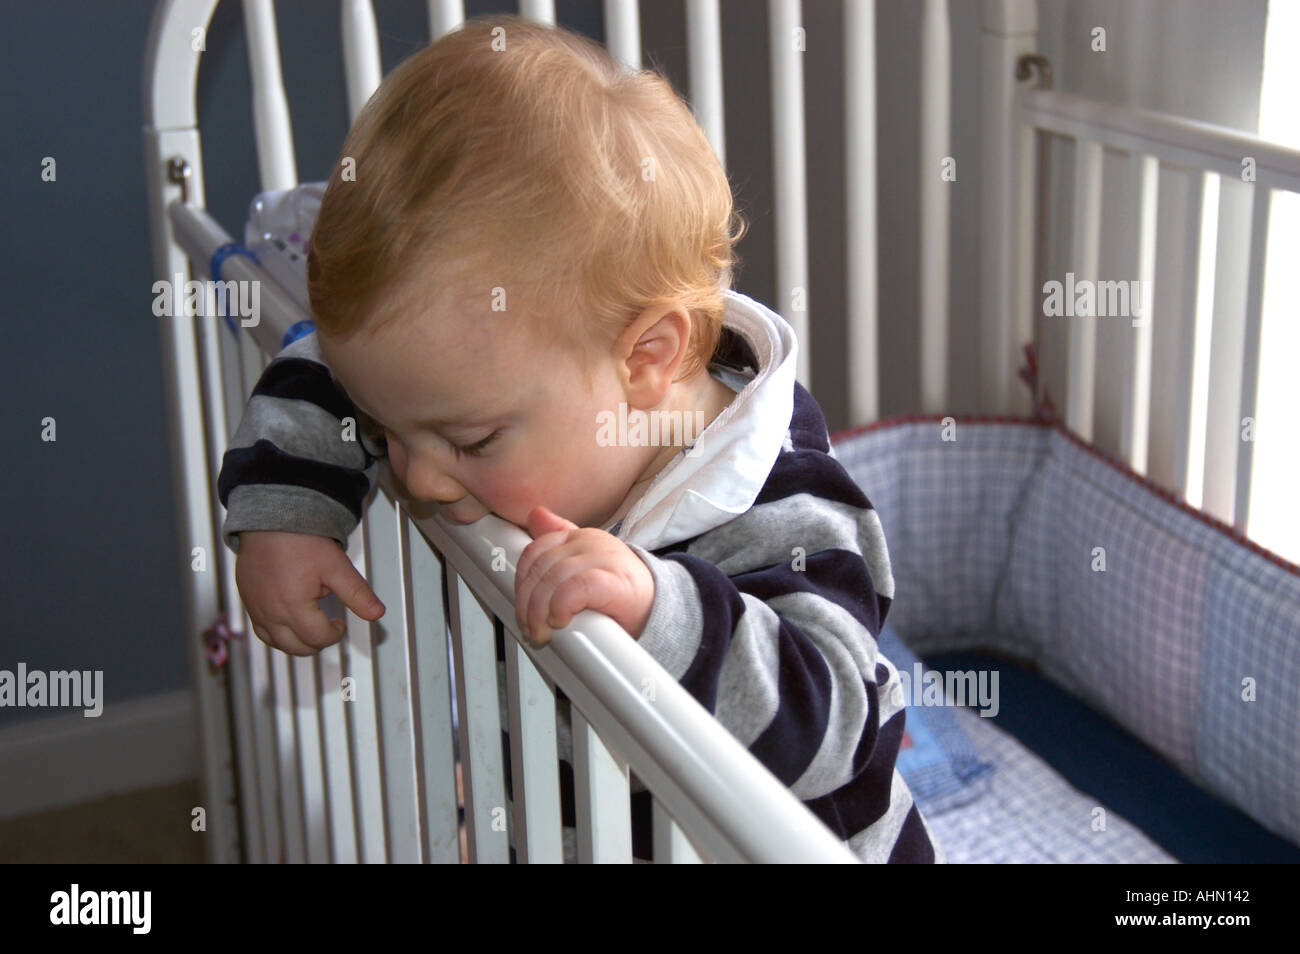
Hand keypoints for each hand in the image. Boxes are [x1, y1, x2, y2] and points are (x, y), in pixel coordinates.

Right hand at [234, 530, 385, 655]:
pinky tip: (288, 623)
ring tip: (311, 628)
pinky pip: (260, 630)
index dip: (335, 634)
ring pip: (276, 643)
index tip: (340, 623)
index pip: (318, 637)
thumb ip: (357, 593)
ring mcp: (256, 608)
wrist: (270, 521)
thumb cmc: (300, 540)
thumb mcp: (336, 566)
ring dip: (296, 643)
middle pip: (297, 647)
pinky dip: (276, 634)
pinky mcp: (247, 601)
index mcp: (293, 606)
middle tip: (328, 628)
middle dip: (317, 642)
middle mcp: (270, 612)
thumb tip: (377, 613)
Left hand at [514, 506, 654, 646]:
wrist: (661, 607)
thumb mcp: (586, 561)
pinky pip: (574, 588)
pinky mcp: (614, 581)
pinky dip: (561, 606)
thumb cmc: (623, 590)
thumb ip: (560, 538)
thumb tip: (535, 515)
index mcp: (581, 537)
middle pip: (541, 567)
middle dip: (528, 602)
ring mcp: (604, 559)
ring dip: (540, 611)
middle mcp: (591, 542)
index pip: (536, 550)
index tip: (524, 605)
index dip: (522, 580)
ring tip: (543, 631)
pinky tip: (562, 620)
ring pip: (553, 579)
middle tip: (530, 626)